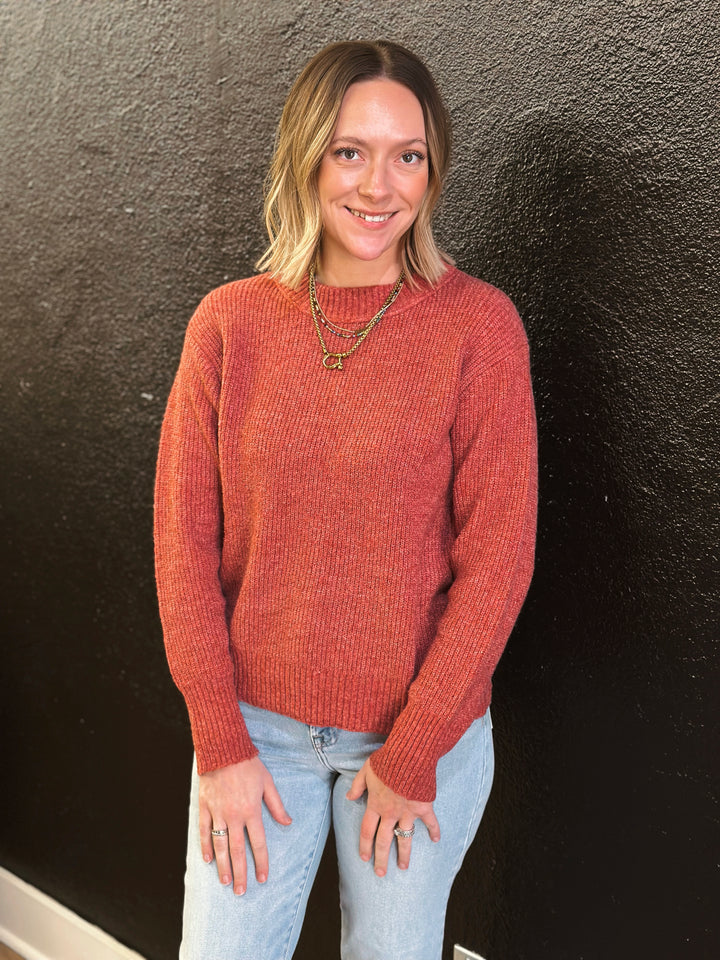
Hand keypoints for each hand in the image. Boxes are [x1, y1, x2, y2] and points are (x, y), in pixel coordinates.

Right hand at [199, 756, 290, 894]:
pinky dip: (205, 846)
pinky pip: (203, 830)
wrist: (224, 749)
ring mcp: (218, 812)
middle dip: (240, 873)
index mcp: (251, 810)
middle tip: (240, 891)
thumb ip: (277, 805)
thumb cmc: (248, 764)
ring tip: (225, 882)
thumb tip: (288, 823)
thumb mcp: (268, 782)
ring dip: (223, 865)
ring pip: (220, 845)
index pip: (258, 843)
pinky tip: (207, 860)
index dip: (261, 862)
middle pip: (238, 850)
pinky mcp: (205, 807)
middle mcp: (234, 816)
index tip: (262, 878)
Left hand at [346, 760, 439, 875]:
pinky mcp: (423, 807)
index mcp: (375, 804)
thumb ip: (357, 785)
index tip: (364, 858)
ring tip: (403, 867)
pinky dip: (434, 830)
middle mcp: (390, 812)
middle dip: (381, 859)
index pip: (367, 830)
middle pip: (384, 841)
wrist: (409, 755)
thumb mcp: (366, 770)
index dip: (364, 845)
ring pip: (405, 838)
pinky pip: (430, 822)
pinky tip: (436, 840)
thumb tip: (349, 797)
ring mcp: (407, 812)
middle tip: (380, 873)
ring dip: (404, 854)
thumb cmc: (386, 761)